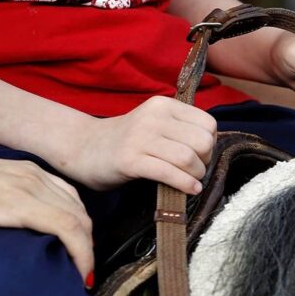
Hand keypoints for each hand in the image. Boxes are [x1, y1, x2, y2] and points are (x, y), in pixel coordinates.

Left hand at [0, 152, 92, 280]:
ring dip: (84, 228)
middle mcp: (31, 184)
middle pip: (78, 215)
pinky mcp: (30, 167)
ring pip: (76, 201)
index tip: (83, 277)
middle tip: (83, 271)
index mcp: (15, 202)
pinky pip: (66, 189)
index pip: (68, 227)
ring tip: (79, 252)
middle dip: (87, 246)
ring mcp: (32, 172)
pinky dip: (75, 209)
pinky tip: (70, 223)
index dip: (83, 253)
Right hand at [65, 96, 216, 194]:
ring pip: (187, 158)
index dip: (210, 143)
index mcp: (163, 105)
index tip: (201, 155)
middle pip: (202, 142)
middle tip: (195, 170)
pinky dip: (185, 184)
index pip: (208, 124)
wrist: (83, 147)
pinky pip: (168, 173)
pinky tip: (189, 190)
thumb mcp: (155, 123)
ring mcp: (140, 137)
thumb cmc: (127, 140)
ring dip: (196, 175)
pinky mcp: (129, 160)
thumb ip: (180, 128)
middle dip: (205, 161)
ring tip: (191, 181)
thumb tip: (212, 147)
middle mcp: (153, 117)